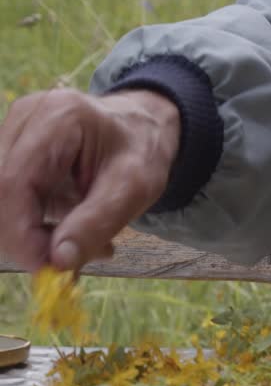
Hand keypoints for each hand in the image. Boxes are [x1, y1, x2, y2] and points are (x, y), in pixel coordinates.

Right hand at [0, 88, 179, 272]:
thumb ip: (97, 223)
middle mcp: (25, 117)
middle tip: (71, 263)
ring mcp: (13, 131)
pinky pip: (10, 198)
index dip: (20, 233)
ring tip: (88, 241)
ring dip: (36, 233)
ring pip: (2, 199)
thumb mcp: (135, 189)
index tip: (47, 268)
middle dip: (29, 237)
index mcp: (57, 118)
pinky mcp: (12, 150)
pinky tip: (73, 227)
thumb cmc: (142, 152)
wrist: (141, 129)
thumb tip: (59, 261)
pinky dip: (37, 224)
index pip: (11, 183)